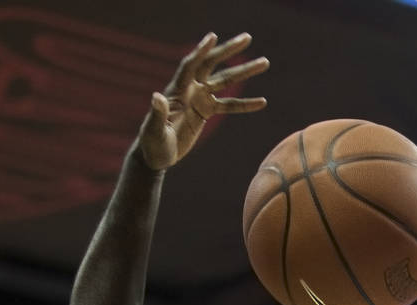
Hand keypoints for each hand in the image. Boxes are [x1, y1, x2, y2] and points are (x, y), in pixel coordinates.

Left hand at [137, 32, 268, 170]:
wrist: (157, 155)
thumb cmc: (152, 143)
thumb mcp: (153, 130)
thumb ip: (157, 113)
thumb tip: (156, 96)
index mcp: (176, 90)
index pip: (190, 65)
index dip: (201, 51)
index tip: (213, 37)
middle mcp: (189, 89)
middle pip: (211, 65)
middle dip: (228, 50)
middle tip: (247, 38)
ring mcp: (199, 98)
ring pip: (225, 81)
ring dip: (244, 72)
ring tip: (264, 62)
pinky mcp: (206, 111)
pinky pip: (229, 105)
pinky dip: (245, 104)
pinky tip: (263, 101)